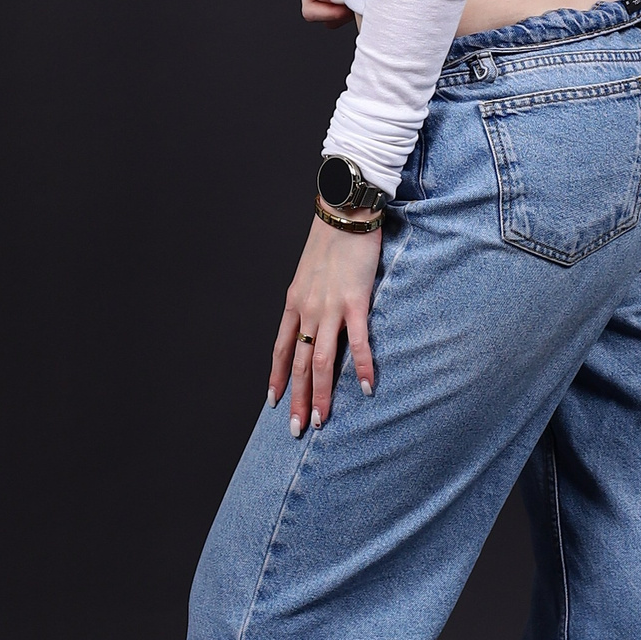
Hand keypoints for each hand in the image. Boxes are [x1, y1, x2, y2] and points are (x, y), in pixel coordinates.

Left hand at [269, 212, 381, 432]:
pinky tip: (366, 388)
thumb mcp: (307, 271)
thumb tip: (312, 316)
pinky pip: (358, 342)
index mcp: (294, 302)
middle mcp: (307, 309)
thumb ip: (309, 296)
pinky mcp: (355, 302)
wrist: (344, 210)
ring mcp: (329, 308)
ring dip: (322, 394)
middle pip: (298, 363)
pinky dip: (362, 367)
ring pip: (321, 361)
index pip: (280, 348)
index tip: (274, 402)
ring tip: (322, 420)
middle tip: (297, 429)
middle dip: (298, 399)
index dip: (276, 377)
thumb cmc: (330, 239)